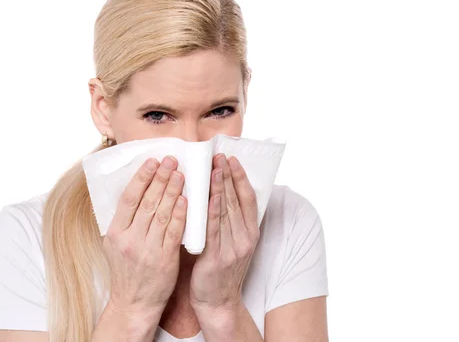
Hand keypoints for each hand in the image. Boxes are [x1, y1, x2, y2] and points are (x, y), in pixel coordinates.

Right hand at [103, 156, 186, 318]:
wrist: (134, 304)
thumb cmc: (126, 272)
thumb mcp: (115, 245)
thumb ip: (125, 221)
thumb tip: (137, 191)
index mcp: (116, 233)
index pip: (129, 198)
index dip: (141, 178)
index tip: (152, 161)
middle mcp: (130, 240)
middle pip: (146, 202)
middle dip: (160, 178)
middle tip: (171, 160)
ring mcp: (147, 250)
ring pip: (161, 214)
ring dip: (172, 191)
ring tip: (180, 173)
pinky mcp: (164, 260)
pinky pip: (173, 232)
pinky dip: (180, 214)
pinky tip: (186, 200)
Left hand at [189, 154, 259, 312]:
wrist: (217, 302)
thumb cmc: (220, 270)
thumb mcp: (232, 244)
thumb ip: (228, 221)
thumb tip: (218, 192)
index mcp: (250, 233)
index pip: (248, 199)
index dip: (241, 178)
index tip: (233, 159)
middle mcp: (245, 239)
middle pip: (237, 201)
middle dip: (228, 176)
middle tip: (220, 156)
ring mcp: (232, 249)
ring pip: (226, 212)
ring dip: (220, 188)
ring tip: (214, 168)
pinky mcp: (217, 258)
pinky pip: (213, 231)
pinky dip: (211, 212)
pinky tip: (208, 197)